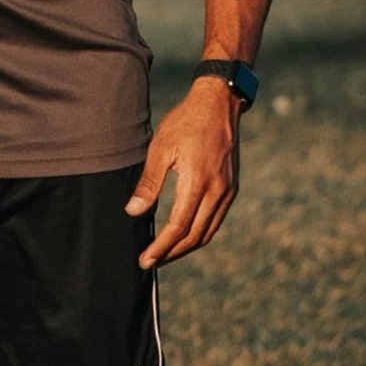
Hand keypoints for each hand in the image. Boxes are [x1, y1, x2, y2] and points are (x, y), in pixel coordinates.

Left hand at [125, 78, 240, 267]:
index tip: (145, 259)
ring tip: (164, 254)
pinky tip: (184, 235)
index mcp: (198, 182)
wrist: (219, 103)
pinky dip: (199, 233)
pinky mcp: (231, 187)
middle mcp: (218, 190)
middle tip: (150, 262)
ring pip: (208, 231)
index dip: (161, 247)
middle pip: (195, 235)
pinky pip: (216, 220)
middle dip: (171, 253)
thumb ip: (149, 182)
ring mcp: (228, 190)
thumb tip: (133, 212)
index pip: (178, 227)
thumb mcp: (160, 148)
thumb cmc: (185, 122)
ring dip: (186, 247)